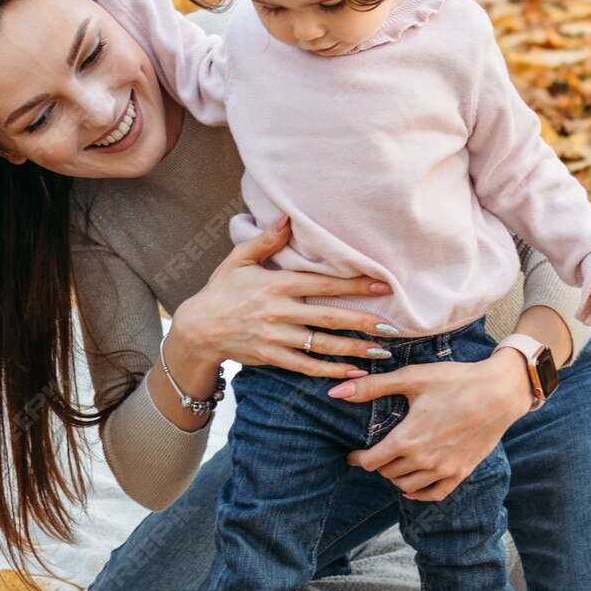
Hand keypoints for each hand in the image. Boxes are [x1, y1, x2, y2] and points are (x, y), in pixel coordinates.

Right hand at [169, 217, 396, 383]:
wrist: (197, 329)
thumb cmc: (221, 291)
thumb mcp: (238, 259)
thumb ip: (266, 240)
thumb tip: (288, 217)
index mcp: (278, 284)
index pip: (325, 284)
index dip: (356, 285)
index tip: (383, 286)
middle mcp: (281, 311)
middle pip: (331, 317)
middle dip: (365, 322)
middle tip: (394, 327)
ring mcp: (277, 337)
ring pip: (323, 345)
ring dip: (355, 350)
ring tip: (382, 353)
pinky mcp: (273, 357)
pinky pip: (307, 366)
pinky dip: (331, 371)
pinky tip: (353, 374)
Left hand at [326, 348, 532, 499]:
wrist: (500, 392)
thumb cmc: (456, 381)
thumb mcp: (412, 378)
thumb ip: (372, 387)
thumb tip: (336, 391)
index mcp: (407, 439)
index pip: (371, 461)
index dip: (357, 458)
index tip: (353, 454)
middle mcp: (424, 460)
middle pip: (387, 473)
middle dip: (378, 464)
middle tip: (376, 453)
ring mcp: (444, 469)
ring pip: (407, 485)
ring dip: (396, 477)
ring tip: (394, 464)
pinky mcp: (462, 472)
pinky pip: (434, 494)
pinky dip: (419, 493)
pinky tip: (412, 488)